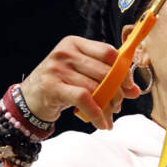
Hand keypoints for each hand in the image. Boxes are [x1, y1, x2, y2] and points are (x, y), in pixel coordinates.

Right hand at [20, 36, 140, 129]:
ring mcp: (57, 68)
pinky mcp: (53, 86)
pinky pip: (84, 99)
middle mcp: (65, 52)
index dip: (122, 69)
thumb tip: (135, 91)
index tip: (129, 86)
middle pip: (104, 71)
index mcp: (75, 44)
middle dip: (117, 92)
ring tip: (110, 117)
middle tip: (119, 105)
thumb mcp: (83, 77)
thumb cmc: (61, 84)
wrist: (30, 99)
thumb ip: (108, 79)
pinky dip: (97, 113)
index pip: (107, 52)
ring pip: (95, 87)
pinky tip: (102, 123)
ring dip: (108, 106)